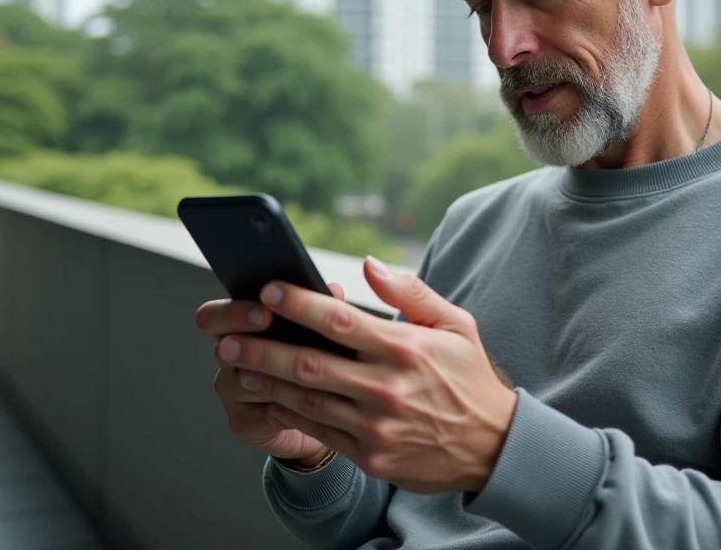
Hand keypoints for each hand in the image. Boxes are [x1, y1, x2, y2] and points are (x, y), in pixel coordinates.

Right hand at [196, 281, 347, 465]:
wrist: (323, 414)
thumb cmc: (314, 362)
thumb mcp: (318, 332)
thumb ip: (320, 308)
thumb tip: (333, 289)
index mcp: (239, 330)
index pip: (214, 316)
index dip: (234, 311)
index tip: (265, 308)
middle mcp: (229, 359)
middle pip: (220, 346)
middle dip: (241, 331)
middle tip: (267, 322)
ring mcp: (232, 392)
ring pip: (241, 382)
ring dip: (270, 375)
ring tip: (299, 370)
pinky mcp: (243, 422)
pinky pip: (259, 415)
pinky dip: (283, 408)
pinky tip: (304, 404)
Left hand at [214, 257, 517, 493]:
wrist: (492, 447)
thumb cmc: (468, 378)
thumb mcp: (455, 325)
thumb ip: (412, 292)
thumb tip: (368, 264)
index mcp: (406, 349)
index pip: (341, 321)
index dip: (299, 303)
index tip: (268, 288)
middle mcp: (387, 388)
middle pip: (310, 364)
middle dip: (262, 348)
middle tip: (228, 336)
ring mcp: (377, 426)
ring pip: (306, 400)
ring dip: (265, 383)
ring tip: (235, 366)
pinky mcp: (371, 456)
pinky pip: (319, 431)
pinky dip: (288, 414)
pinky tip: (266, 399)